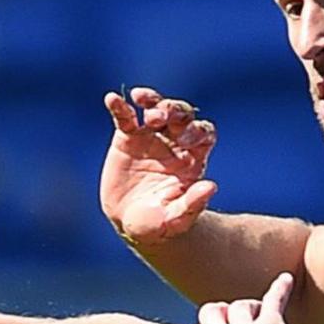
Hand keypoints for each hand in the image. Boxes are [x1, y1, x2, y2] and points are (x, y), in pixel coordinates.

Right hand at [100, 87, 217, 245]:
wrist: (132, 223)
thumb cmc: (161, 223)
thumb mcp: (176, 219)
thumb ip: (193, 204)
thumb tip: (211, 187)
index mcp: (194, 157)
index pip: (203, 134)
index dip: (197, 132)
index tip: (185, 140)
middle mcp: (175, 142)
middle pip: (181, 116)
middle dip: (173, 111)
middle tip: (159, 117)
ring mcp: (151, 137)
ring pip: (156, 108)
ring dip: (152, 101)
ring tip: (141, 99)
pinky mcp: (127, 137)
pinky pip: (124, 117)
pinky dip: (119, 107)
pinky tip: (112, 99)